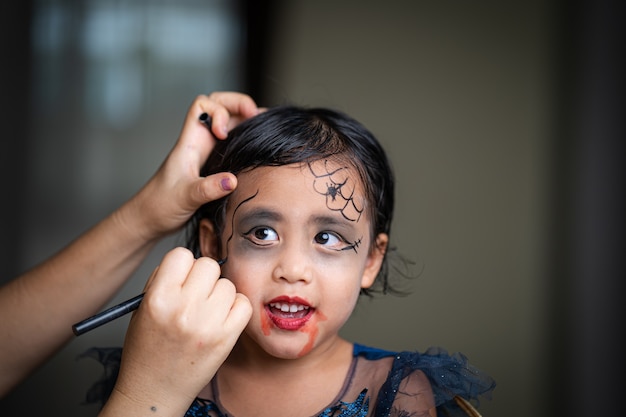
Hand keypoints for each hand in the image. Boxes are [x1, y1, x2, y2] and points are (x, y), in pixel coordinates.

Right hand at [101, 247, 251, 415]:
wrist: (154, 391)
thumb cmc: (147, 350)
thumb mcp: (143, 309)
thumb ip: (164, 281)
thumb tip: (190, 261)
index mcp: (158, 299)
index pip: (181, 255)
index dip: (183, 265)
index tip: (182, 277)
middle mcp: (183, 309)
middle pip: (209, 265)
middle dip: (203, 277)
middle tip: (196, 294)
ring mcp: (208, 324)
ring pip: (227, 284)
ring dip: (219, 294)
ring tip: (206, 312)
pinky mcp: (227, 337)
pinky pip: (243, 304)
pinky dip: (236, 308)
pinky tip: (221, 319)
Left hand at [117, 92, 259, 241]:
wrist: (151, 219)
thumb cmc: (160, 205)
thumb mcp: (185, 198)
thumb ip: (208, 189)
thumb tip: (232, 180)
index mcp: (190, 142)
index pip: (202, 105)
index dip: (218, 110)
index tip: (225, 133)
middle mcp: (200, 143)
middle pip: (219, 106)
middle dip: (238, 105)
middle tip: (256, 115)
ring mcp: (208, 153)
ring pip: (230, 123)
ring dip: (245, 121)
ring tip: (263, 127)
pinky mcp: (215, 165)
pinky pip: (234, 144)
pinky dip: (247, 140)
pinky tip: (259, 147)